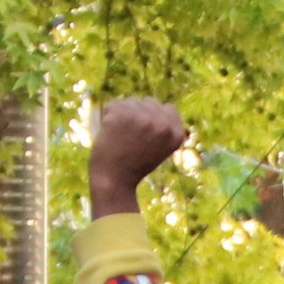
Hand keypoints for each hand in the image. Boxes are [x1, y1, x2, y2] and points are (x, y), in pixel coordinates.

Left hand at [84, 98, 188, 217]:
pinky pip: (112, 105)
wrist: (114, 181)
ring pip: (131, 102)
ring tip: (120, 137)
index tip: (144, 134)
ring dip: (123, 115)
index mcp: (176, 134)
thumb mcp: (159, 148)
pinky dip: (107, 117)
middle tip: (130, 139)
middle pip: (149, 102)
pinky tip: (110, 134)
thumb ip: (163, 127)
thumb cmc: (134, 167)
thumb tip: (158, 105)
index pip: (168, 108)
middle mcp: (162, 125)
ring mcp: (143, 119)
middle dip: (138, 115)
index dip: (155, 118)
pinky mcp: (122, 115)